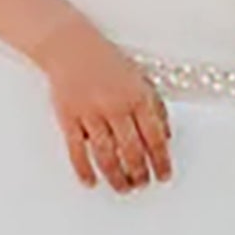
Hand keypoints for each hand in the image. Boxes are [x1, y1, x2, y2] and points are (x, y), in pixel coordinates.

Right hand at [35, 17, 171, 188]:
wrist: (71, 46)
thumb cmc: (107, 61)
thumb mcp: (140, 78)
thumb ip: (156, 107)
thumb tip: (166, 136)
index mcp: (137, 97)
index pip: (154, 137)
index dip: (161, 160)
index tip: (164, 175)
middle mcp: (116, 106)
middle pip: (132, 150)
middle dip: (140, 173)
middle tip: (143, 184)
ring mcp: (91, 114)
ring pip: (106, 155)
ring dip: (117, 176)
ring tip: (124, 188)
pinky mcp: (68, 118)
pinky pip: (77, 151)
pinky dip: (84, 170)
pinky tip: (91, 182)